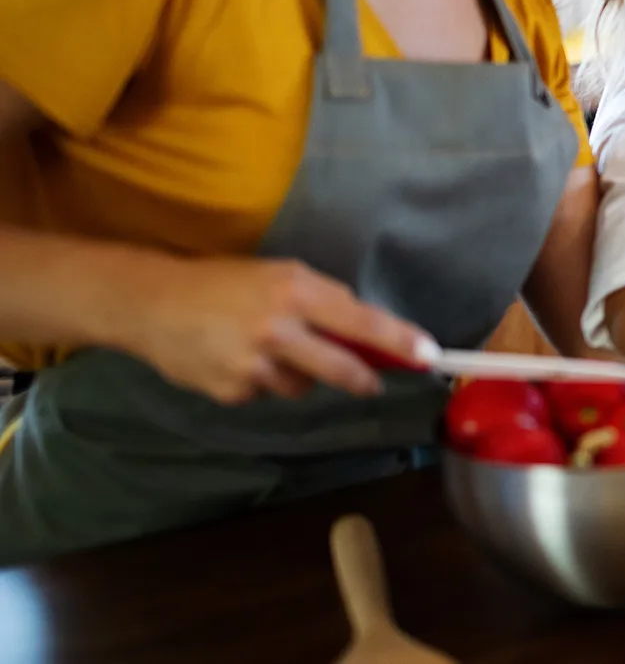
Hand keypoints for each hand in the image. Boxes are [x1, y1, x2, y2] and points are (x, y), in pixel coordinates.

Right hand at [120, 256, 428, 404]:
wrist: (151, 304)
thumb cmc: (225, 283)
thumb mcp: (279, 276)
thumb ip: (323, 303)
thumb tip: (368, 334)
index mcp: (294, 290)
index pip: (360, 320)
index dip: (397, 341)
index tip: (428, 356)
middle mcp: (277, 328)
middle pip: (340, 368)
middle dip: (362, 378)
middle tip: (372, 381)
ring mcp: (252, 364)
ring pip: (304, 386)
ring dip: (300, 374)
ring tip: (267, 348)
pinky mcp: (231, 391)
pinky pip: (267, 393)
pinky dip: (263, 381)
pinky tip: (237, 359)